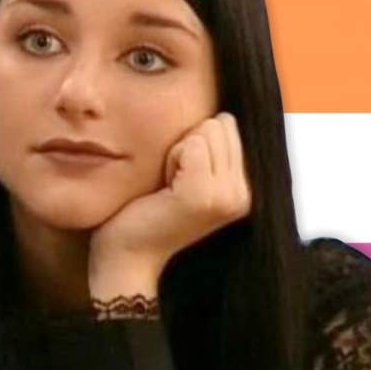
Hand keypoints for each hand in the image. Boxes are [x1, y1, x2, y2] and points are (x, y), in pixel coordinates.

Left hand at [88, 112, 251, 298]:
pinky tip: (164, 190)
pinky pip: (190, 145)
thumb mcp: (185, 176)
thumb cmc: (145, 212)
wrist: (126, 256)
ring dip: (177, 152)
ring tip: (168, 187)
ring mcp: (227, 197)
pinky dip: (170, 159)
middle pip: (219, 123)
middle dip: (188, 143)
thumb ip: (207, 149)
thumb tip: (217, 113)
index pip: (227, 125)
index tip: (179, 178)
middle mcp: (243, 194)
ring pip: (206, 131)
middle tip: (172, 183)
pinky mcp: (203, 196)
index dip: (194, 142)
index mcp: (242, 188)